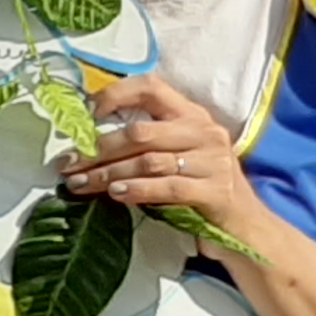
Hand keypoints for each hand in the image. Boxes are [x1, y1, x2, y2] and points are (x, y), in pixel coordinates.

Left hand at [61, 75, 271, 254]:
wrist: (247, 226)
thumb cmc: (201, 189)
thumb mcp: (177, 158)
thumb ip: (145, 146)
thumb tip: (88, 148)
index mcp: (192, 115)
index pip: (151, 88)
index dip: (116, 95)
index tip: (87, 115)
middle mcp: (204, 132)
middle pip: (140, 133)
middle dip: (98, 151)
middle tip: (68, 166)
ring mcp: (213, 161)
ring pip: (148, 162)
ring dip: (108, 174)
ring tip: (81, 185)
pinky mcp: (216, 191)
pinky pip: (168, 187)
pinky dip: (138, 190)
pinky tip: (117, 195)